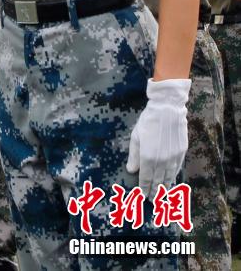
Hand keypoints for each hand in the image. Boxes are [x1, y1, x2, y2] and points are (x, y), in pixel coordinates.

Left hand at [126, 78, 190, 194]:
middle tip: (153, 201)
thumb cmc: (148, 122)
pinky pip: (177, 169)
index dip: (144, 188)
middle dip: (155, 191)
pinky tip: (171, 180)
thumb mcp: (136, 138)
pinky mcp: (182, 152)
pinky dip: (173, 176)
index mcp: (148, 157)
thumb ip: (134, 156)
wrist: (167, 111)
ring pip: (169, 177)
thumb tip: (131, 170)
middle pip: (158, 181)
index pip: (146, 178)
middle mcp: (161, 160)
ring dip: (165, 187)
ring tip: (162, 195)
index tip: (142, 195)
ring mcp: (173, 157)